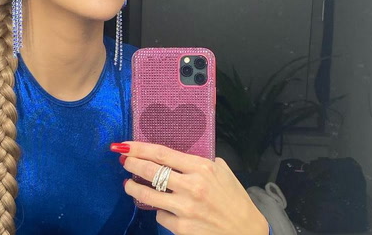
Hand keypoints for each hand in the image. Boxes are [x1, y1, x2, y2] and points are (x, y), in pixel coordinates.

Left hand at [111, 141, 268, 234]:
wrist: (246, 231)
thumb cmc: (235, 200)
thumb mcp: (223, 172)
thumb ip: (201, 162)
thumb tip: (178, 156)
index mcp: (202, 168)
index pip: (162, 154)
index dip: (139, 148)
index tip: (126, 145)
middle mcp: (192, 186)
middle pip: (150, 171)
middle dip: (131, 164)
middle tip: (124, 160)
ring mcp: (185, 208)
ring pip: (147, 195)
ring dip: (133, 188)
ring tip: (129, 184)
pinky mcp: (181, 228)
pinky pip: (160, 215)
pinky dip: (160, 211)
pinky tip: (164, 208)